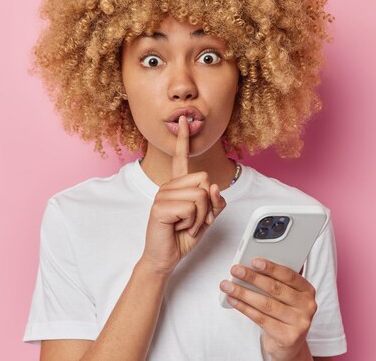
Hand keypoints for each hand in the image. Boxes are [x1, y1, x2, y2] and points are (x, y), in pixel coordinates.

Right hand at [140, 115, 226, 274]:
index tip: (186, 119)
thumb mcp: (206, 219)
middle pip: (205, 181)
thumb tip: (215, 187)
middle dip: (207, 206)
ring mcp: (163, 195)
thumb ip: (215, 203)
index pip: (182, 158)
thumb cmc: (183, 237)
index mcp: (178, 185)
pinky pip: (191, 208)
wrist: (165, 257)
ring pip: (201, 196)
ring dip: (200, 217)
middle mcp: (169, 186)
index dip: (184, 138)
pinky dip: (193, 223)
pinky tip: (180, 228)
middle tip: (194, 220)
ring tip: (186, 226)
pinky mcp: (160, 207)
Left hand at [219, 258, 316, 360]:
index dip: (271, 267)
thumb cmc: (283, 313)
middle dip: (252, 278)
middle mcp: (307, 306)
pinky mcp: (288, 337)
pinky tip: (233, 300)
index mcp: (307, 290)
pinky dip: (244, 308)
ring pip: (266, 304)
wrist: (289, 344)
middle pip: (275, 289)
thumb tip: (253, 265)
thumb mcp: (286, 295)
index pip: (289, 275)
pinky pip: (261, 319)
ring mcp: (299, 323)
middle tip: (235, 270)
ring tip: (227, 286)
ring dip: (243, 293)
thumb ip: (276, 280)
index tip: (254, 261)